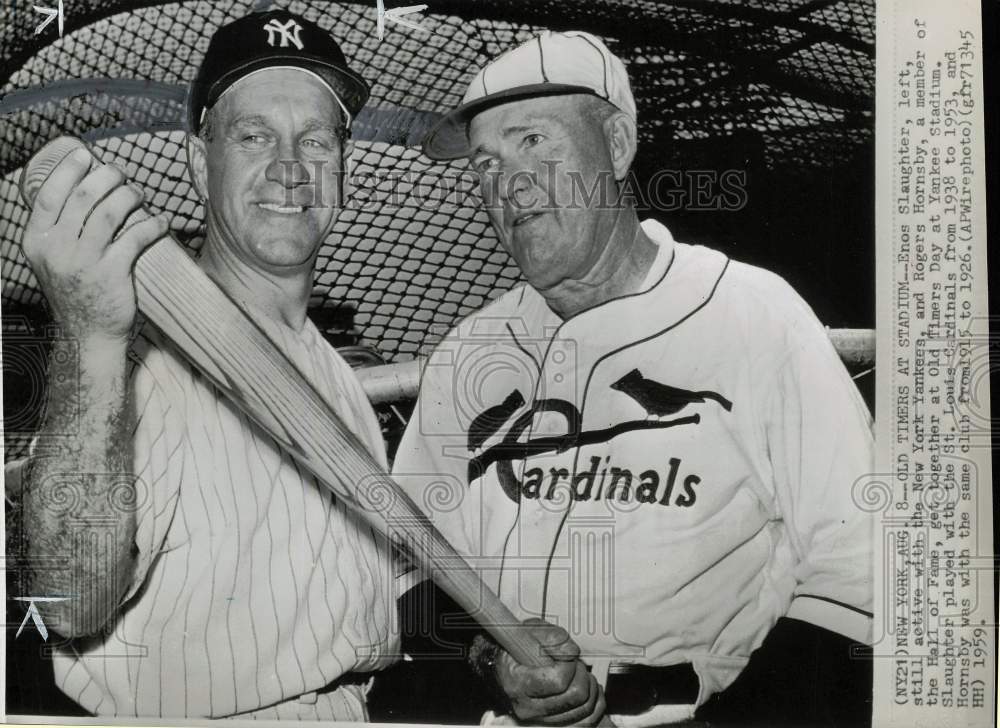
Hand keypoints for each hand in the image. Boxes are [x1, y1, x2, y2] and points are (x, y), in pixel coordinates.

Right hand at [22, 147, 167, 343]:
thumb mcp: (52, 259)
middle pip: (83, 197)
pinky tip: (162, 221)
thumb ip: (59, 229)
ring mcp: (84, 261)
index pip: (49, 196)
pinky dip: (153, 224)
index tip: (85, 155)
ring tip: (139, 194)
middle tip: (121, 174)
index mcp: (36, 241)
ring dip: (130, 196)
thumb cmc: (75, 290)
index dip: (68, 171)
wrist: (87, 334)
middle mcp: (57, 249)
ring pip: (110, 212)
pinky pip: (136, 236)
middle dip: (107, 177)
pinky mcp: (112, 273)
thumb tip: (82, 188)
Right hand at [494, 618, 605, 725]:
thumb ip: (552, 637)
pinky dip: (595, 705)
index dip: (569, 664)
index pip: (558, 681)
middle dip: (582, 676)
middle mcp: (528, 707)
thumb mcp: (530, 631)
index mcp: (518, 683)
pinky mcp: (553, 724)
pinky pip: (586, 722)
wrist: (506, 666)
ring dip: (591, 689)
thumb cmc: (517, 648)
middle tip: (575, 664)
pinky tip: (589, 690)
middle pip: (575, 696)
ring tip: (580, 675)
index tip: (566, 655)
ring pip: (584, 710)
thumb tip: (571, 652)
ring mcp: (541, 719)